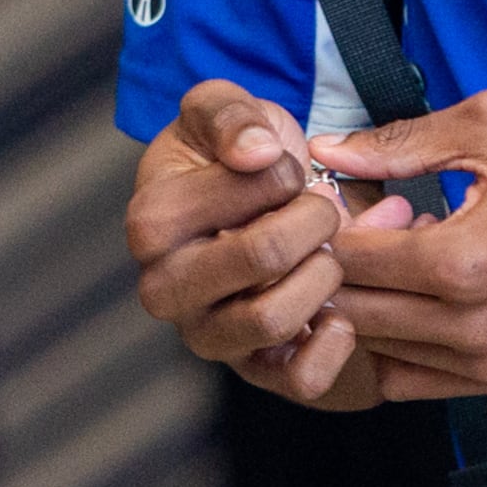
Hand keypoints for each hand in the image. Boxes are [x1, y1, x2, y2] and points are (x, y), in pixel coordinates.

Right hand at [128, 80, 405, 406]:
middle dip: (315, 221)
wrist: (252, 204)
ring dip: (324, 276)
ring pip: (276, 320)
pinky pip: (299, 378)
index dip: (288, 173)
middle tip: (321, 207)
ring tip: (327, 251)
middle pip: (265, 257)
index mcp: (150, 223)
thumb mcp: (222, 107)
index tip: (285, 168)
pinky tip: (336, 308)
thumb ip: (230, 114)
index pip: (250, 192)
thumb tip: (255, 152)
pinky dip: (332, 343)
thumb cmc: (233, 154)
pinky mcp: (252, 371)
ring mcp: (206, 336)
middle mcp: (165, 289)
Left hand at [310, 91, 486, 399]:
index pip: (346, 260)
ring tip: (404, 253)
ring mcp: (483, 362)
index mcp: (462, 261)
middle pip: (347, 312)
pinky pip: (406, 378)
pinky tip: (418, 293)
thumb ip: (400, 142)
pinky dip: (392, 340)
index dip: (334, 223)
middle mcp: (467, 326)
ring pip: (371, 348)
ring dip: (367, 301)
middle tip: (375, 221)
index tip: (356, 194)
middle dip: (341, 264)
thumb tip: (329, 149)